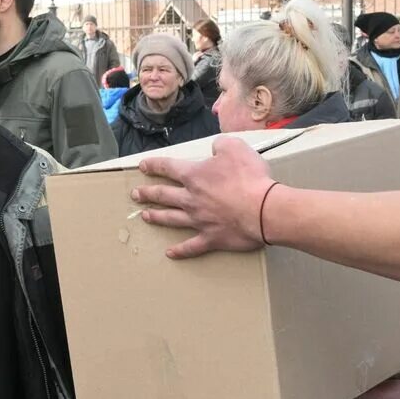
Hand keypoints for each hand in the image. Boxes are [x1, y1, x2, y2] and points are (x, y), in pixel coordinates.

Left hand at [133, 137, 278, 258]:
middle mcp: (191, 199)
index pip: (168, 167)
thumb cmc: (249, 178)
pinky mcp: (211, 238)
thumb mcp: (235, 148)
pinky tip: (170, 253)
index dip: (154, 165)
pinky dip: (180, 251)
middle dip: (147, 194)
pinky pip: (191, 246)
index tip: (142, 166)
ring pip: (171, 219)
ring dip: (156, 217)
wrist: (263, 210)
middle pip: (163, 195)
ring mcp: (199, 221)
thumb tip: (215, 148)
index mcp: (195, 176)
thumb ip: (221, 145)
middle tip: (136, 195)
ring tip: (145, 216)